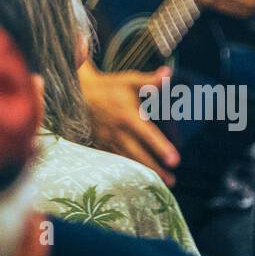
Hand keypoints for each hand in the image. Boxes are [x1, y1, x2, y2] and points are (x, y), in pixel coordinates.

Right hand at [78, 61, 179, 185]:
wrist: (79, 94)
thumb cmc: (109, 87)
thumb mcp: (129, 81)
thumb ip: (150, 81)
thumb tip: (168, 73)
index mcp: (127, 115)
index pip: (147, 134)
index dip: (161, 147)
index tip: (175, 160)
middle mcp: (117, 130)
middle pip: (138, 154)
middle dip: (155, 168)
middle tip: (172, 180)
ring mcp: (107, 140)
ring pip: (127, 160)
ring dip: (143, 172)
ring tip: (161, 183)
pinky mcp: (101, 145)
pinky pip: (115, 160)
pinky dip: (127, 170)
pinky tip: (137, 178)